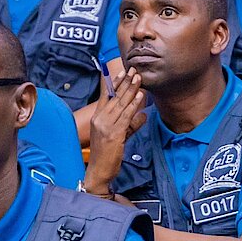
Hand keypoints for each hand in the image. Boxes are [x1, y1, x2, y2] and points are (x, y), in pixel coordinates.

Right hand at [82, 67, 146, 194]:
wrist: (99, 170)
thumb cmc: (107, 155)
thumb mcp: (120, 136)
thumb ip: (131, 124)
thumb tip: (143, 114)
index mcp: (97, 118)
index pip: (106, 96)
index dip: (114, 83)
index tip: (122, 72)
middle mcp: (100, 119)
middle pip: (114, 97)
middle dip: (125, 82)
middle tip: (134, 70)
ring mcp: (106, 126)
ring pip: (121, 104)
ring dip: (131, 89)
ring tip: (138, 78)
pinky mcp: (114, 134)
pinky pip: (126, 116)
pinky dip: (133, 105)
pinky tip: (140, 96)